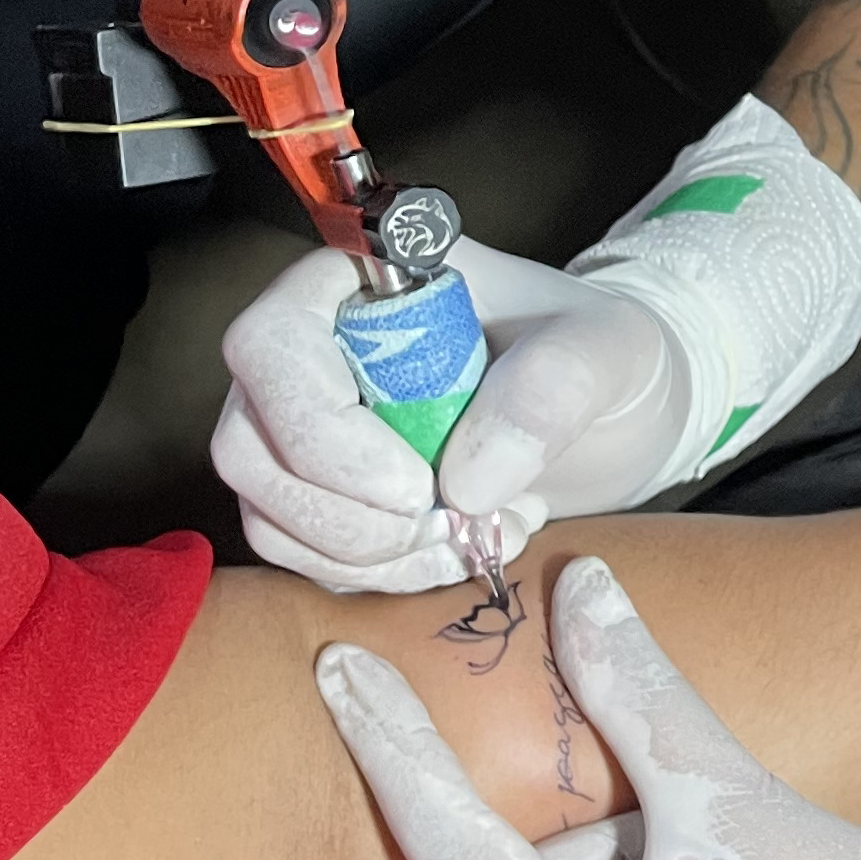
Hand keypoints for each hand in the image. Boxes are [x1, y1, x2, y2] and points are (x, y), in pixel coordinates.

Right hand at [213, 239, 700, 592]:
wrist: (613, 414)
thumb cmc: (600, 356)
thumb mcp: (610, 349)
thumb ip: (553, 385)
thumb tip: (466, 479)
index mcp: (360, 282)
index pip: (270, 342)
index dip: (323, 428)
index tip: (417, 486)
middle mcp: (311, 350)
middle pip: (247, 444)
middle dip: (347, 515)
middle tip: (453, 527)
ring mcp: (303, 427)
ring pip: (266, 511)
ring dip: (367, 556)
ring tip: (475, 538)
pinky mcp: (319, 495)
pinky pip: (301, 555)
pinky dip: (375, 577)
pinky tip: (455, 554)